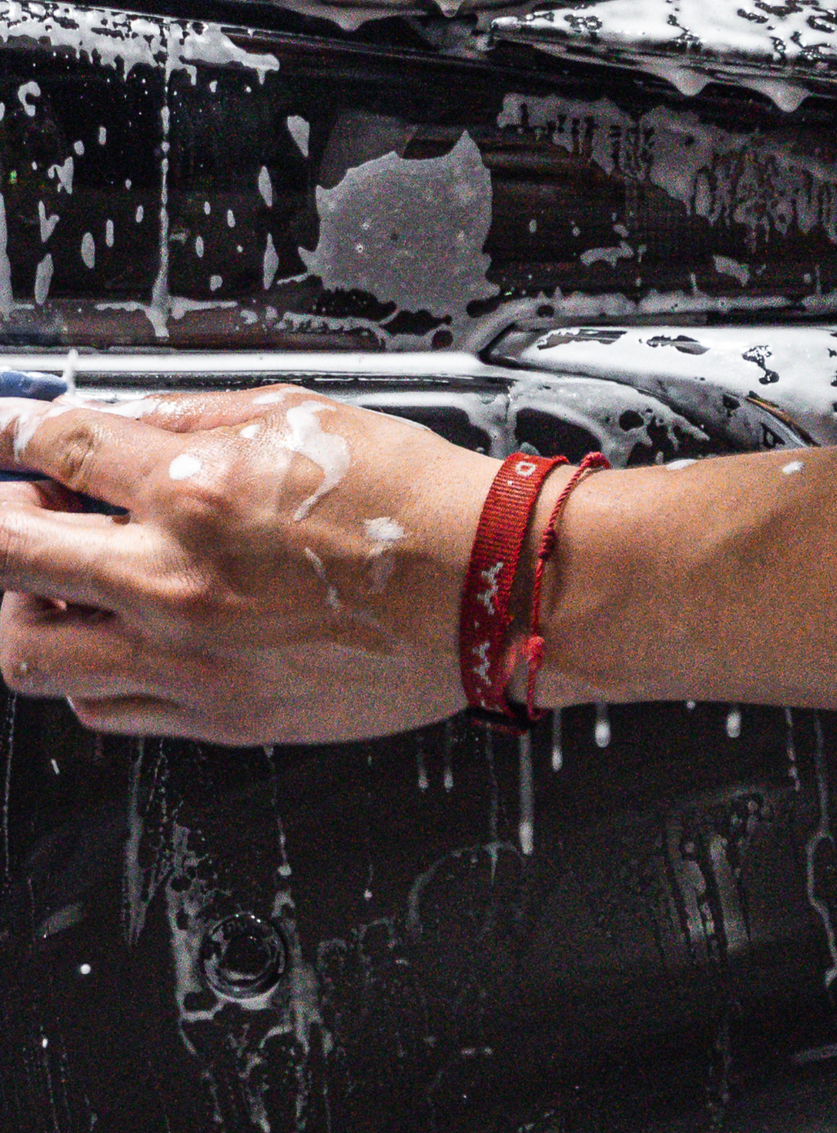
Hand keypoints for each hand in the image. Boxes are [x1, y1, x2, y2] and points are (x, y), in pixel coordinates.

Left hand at [0, 386, 498, 744]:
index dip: (13, 431)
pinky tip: (122, 639)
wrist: (492, 592)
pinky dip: (90, 672)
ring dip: (27, 607)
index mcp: (194, 491)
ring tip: (65, 585)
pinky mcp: (220, 716)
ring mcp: (190, 661)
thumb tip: (121, 420)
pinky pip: (102, 709)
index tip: (12, 434)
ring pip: (29, 652)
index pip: (49, 446)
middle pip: (4, 552)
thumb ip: (191, 416)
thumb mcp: (300, 416)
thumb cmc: (419, 507)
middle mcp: (174, 581)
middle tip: (26, 504)